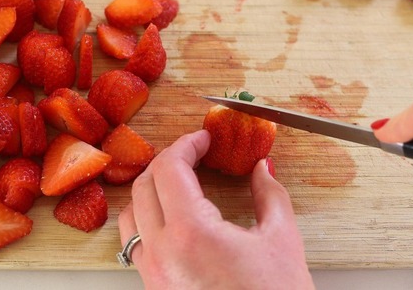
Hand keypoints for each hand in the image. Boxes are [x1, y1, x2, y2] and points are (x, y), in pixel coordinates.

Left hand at [117, 130, 313, 289]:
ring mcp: (152, 274)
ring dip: (149, 189)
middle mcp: (161, 253)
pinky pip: (134, 243)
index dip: (186, 144)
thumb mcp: (282, 241)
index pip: (170, 168)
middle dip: (168, 161)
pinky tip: (172, 217)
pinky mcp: (154, 289)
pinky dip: (146, 219)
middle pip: (143, 185)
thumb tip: (262, 168)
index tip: (203, 139)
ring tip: (179, 181)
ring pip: (129, 214)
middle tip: (194, 154)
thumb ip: (269, 194)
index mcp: (191, 234)